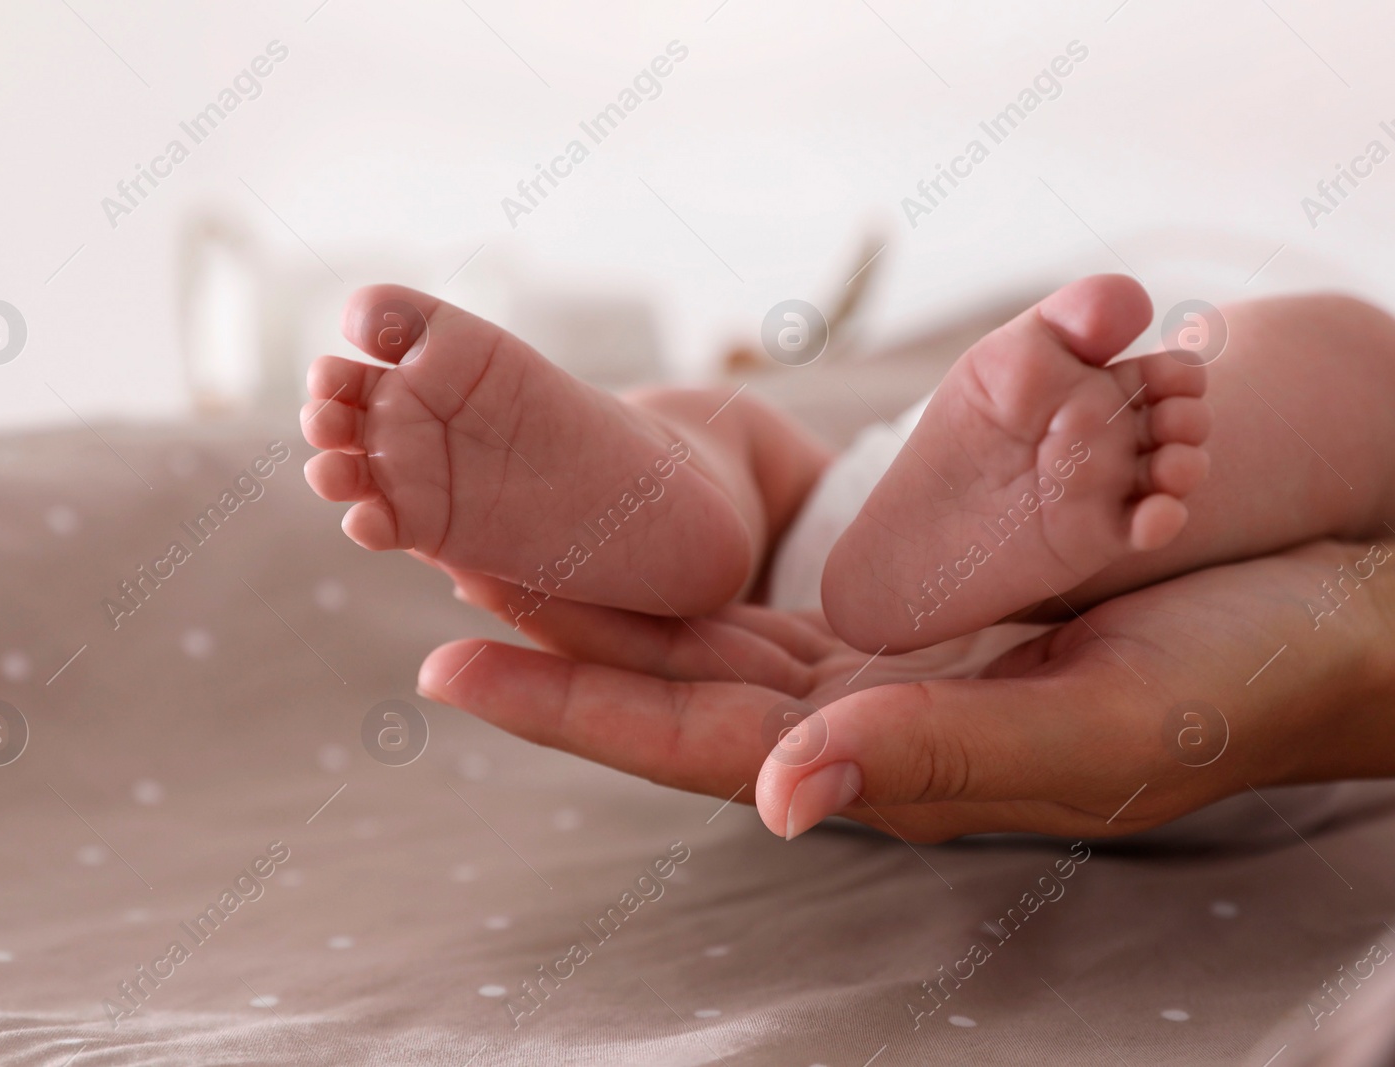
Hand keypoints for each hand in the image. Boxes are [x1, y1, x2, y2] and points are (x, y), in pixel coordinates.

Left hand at [418, 541, 1394, 841]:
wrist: (1321, 617)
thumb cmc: (1228, 685)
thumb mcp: (1090, 731)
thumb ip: (934, 762)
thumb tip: (777, 796)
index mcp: (887, 765)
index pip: (690, 741)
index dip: (570, 704)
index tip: (449, 663)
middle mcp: (860, 718)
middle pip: (672, 679)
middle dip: (555, 634)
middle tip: (439, 570)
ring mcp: (879, 660)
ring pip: (707, 625)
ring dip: (605, 589)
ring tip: (497, 540)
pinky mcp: (908, 603)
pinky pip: (770, 580)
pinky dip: (690, 555)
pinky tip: (633, 527)